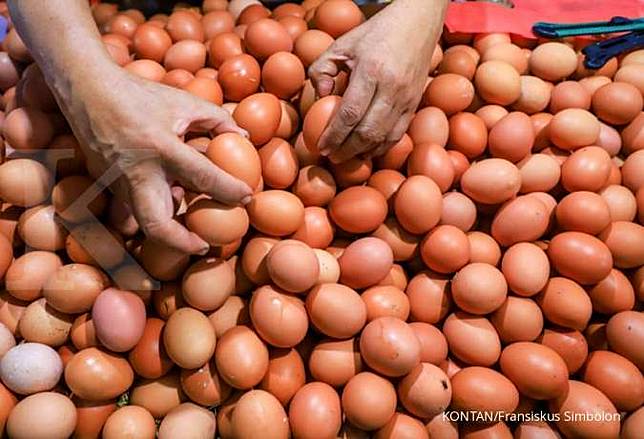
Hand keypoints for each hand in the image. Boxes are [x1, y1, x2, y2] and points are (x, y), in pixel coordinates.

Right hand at [66, 66, 251, 254]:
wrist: (87, 91)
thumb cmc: (140, 95)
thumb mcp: (184, 102)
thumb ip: (218, 120)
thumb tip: (244, 138)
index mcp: (162, 148)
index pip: (204, 178)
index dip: (230, 191)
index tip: (247, 198)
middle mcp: (138, 173)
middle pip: (157, 226)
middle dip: (183, 244)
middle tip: (204, 245)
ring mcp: (118, 183)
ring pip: (143, 223)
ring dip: (168, 230)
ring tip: (191, 229)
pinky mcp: (107, 186)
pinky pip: (133, 208)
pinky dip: (154, 209)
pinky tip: (170, 200)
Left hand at [309, 0, 445, 162]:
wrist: (418, 23)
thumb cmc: (375, 33)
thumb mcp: (341, 44)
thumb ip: (322, 69)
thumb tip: (320, 97)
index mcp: (371, 71)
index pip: (349, 114)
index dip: (334, 135)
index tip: (321, 147)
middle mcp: (392, 88)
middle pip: (367, 132)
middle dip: (346, 150)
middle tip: (331, 157)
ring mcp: (407, 98)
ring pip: (384, 138)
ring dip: (363, 152)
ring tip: (346, 157)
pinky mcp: (415, 104)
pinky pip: (398, 135)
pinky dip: (381, 147)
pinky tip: (367, 150)